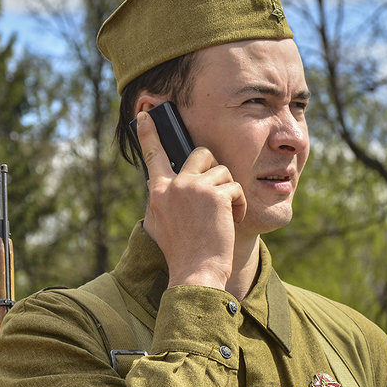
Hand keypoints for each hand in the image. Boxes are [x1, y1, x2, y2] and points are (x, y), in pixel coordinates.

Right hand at [135, 109, 245, 290]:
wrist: (196, 272)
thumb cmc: (182, 254)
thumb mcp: (161, 225)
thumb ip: (162, 201)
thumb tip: (158, 182)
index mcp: (158, 193)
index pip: (152, 156)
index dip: (149, 134)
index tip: (146, 114)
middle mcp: (173, 186)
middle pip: (200, 153)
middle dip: (215, 167)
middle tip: (219, 189)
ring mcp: (192, 188)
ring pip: (222, 171)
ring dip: (229, 192)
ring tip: (226, 215)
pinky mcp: (214, 195)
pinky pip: (235, 187)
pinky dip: (239, 204)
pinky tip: (234, 220)